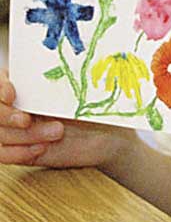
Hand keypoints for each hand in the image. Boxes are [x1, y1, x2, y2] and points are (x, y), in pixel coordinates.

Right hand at [0, 68, 129, 166]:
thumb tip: (54, 68)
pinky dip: (19, 152)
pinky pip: (3, 153)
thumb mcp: (80, 89)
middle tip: (27, 120)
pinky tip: (41, 148)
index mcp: (25, 82)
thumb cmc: (94, 105)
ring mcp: (15, 128)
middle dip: (6, 116)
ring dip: (26, 135)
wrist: (108, 134)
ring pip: (0, 133)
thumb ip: (61, 81)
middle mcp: (15, 105)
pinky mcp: (19, 149)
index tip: (12, 94)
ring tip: (57, 132)